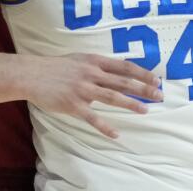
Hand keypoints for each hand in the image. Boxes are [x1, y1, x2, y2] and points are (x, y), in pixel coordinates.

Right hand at [25, 53, 161, 138]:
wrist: (32, 75)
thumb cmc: (56, 67)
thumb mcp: (80, 59)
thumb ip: (98, 64)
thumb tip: (117, 69)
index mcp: (95, 61)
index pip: (124, 67)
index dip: (142, 73)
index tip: (156, 80)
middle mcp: (92, 73)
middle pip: (123, 81)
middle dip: (143, 89)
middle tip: (160, 95)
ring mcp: (83, 89)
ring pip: (112, 97)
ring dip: (130, 104)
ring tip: (145, 110)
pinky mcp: (73, 104)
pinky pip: (92, 117)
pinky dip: (105, 127)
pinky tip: (116, 134)